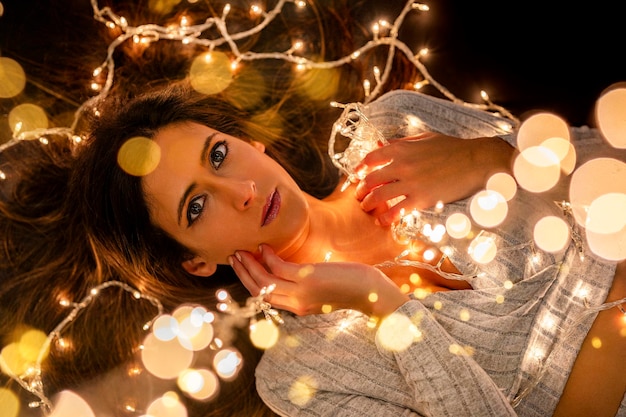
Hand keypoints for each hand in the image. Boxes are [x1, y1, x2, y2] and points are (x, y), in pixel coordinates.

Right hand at [229, 244, 408, 317]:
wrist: (371, 291)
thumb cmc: (350, 285)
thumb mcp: (323, 287)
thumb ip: (306, 283)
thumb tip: (294, 269)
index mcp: (298, 307)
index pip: (266, 296)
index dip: (250, 282)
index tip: (241, 267)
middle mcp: (296, 303)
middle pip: (259, 290)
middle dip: (244, 273)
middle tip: (233, 256)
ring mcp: (300, 293)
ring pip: (264, 280)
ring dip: (250, 265)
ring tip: (241, 250)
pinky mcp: (307, 280)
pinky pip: (279, 269)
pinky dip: (268, 257)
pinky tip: (265, 246)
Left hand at [354, 133, 514, 225]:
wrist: (476, 161)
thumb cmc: (453, 148)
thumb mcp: (425, 139)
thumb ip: (401, 142)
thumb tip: (380, 144)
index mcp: (402, 149)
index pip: (372, 158)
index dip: (361, 167)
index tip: (358, 175)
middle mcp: (402, 165)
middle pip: (372, 179)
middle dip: (362, 189)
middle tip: (359, 195)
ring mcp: (411, 183)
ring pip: (380, 196)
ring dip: (369, 203)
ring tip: (366, 208)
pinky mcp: (422, 199)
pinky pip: (397, 210)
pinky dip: (387, 217)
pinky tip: (382, 221)